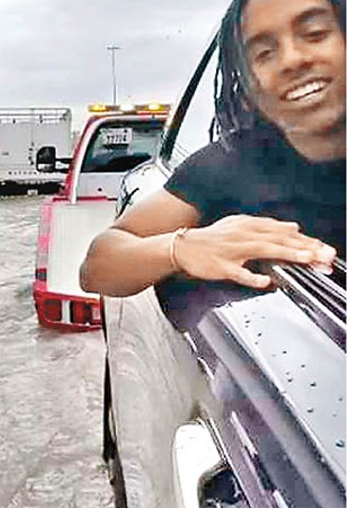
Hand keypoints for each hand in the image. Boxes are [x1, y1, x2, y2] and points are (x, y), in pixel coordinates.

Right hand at [175, 215, 335, 288]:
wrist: (183, 247)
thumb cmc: (212, 239)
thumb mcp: (239, 225)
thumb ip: (267, 227)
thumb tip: (292, 227)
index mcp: (249, 225)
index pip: (283, 231)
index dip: (306, 239)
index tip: (325, 248)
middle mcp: (243, 235)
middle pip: (279, 239)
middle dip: (304, 246)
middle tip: (325, 254)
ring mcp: (233, 251)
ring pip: (263, 251)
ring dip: (286, 254)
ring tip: (306, 258)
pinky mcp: (222, 267)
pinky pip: (239, 273)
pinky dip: (252, 277)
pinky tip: (265, 282)